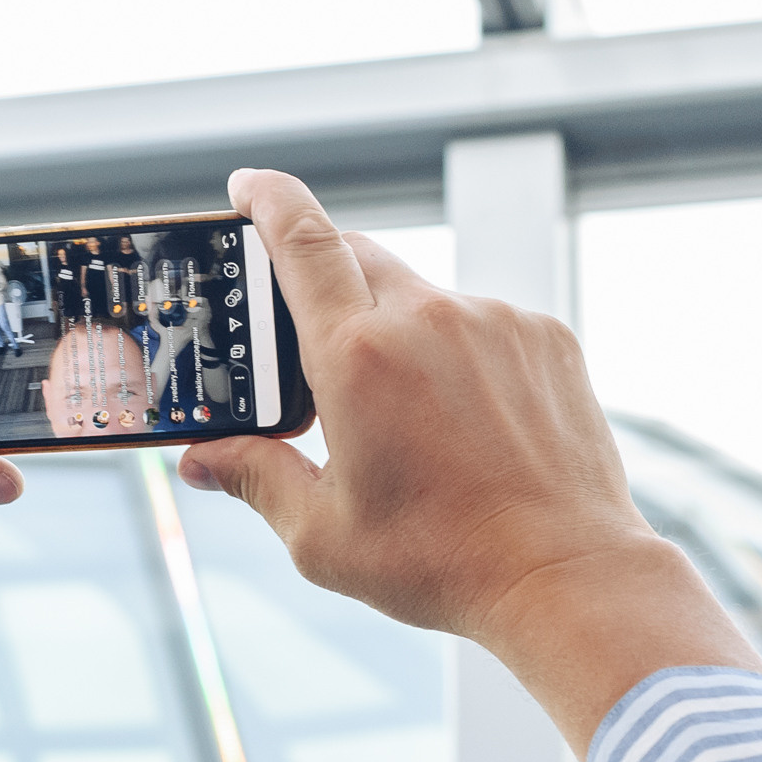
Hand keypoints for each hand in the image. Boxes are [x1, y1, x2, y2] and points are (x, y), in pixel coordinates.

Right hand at [179, 169, 761, 753]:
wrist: (564, 575)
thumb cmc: (438, 560)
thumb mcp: (320, 533)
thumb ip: (253, 476)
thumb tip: (197, 459)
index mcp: (356, 357)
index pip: (301, 239)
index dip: (268, 200)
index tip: (246, 186)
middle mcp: (428, 319)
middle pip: (355, 258)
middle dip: (319, 280)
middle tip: (302, 335)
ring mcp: (495, 322)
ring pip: (421, 295)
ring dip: (393, 330)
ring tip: (403, 416)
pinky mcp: (546, 338)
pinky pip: (480, 322)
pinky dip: (455, 353)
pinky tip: (461, 422)